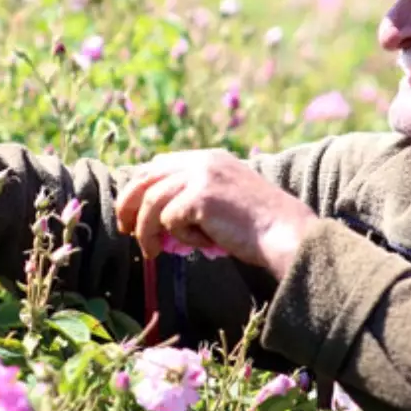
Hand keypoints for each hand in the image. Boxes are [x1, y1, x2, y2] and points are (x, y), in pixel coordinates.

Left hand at [114, 149, 315, 276]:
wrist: (285, 234)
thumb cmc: (258, 228)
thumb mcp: (224, 202)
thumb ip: (193, 199)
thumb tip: (156, 222)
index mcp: (209, 158)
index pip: (159, 165)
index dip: (141, 188)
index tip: (132, 213)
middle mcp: (203, 161)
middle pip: (146, 178)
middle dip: (129, 205)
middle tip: (125, 230)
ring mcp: (202, 175)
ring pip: (152, 202)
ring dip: (148, 231)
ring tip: (154, 252)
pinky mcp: (201, 196)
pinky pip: (170, 221)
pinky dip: (182, 238)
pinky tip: (205, 245)